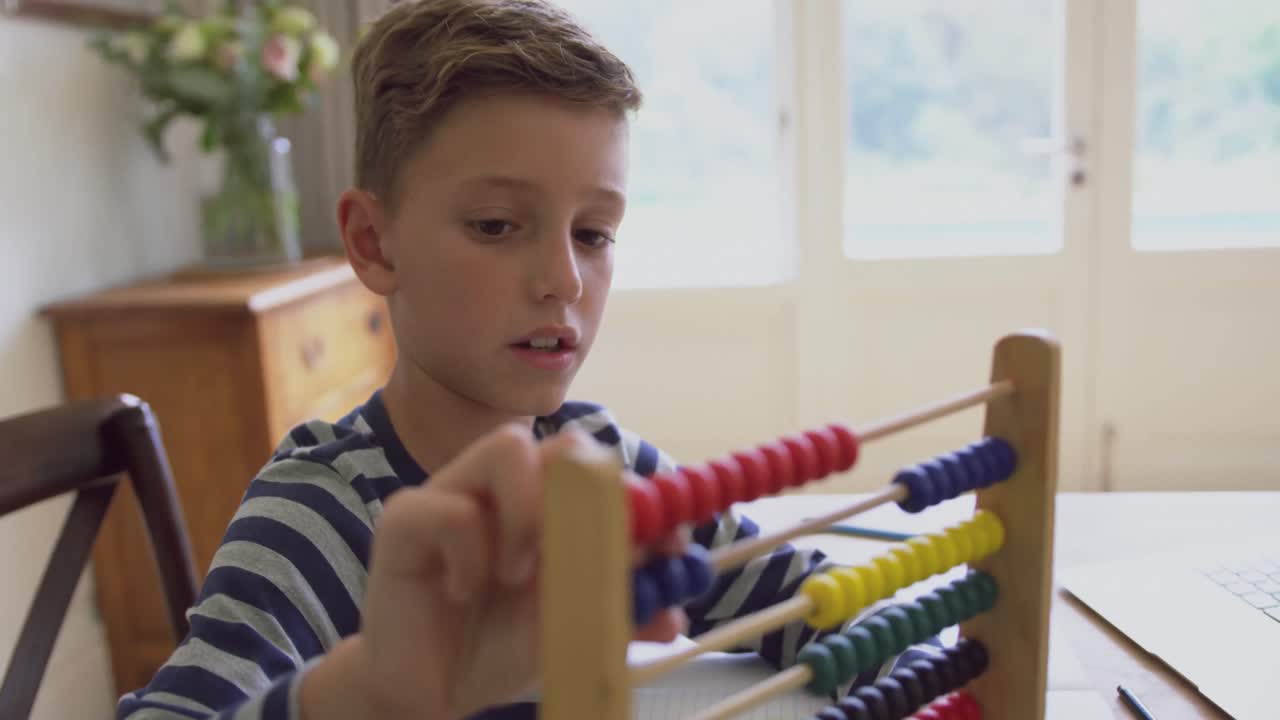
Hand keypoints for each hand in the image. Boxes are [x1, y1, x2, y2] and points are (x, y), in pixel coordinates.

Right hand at [302, 424, 686, 719]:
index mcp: (552, 506)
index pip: (609, 471)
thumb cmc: (498, 649)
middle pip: (567, 443)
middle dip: (592, 495)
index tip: (669, 546)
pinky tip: (461, 590)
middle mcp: (508, 487)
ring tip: (515, 575)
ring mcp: (456, 491)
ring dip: (527, 514)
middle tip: (590, 551)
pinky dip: (469, 557)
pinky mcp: (406, 518)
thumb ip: (617, 614)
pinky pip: (452, 510)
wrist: (428, 691)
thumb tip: (672, 611)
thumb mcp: (571, 633)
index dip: (644, 500)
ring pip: (509, 448)